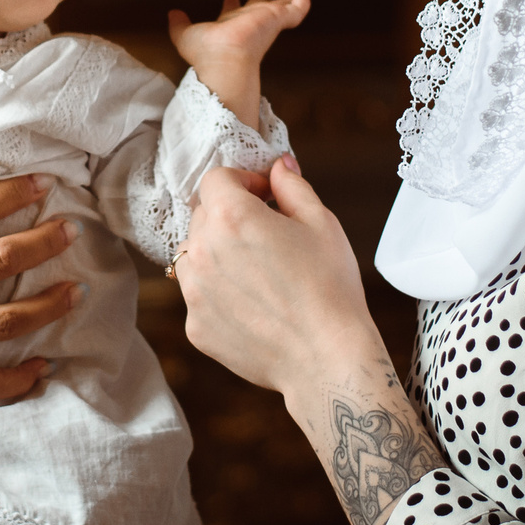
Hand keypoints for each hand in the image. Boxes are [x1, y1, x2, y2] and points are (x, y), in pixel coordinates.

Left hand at [168, 0, 310, 74]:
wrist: (226, 58)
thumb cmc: (206, 52)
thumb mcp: (185, 35)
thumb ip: (179, 25)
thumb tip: (173, 14)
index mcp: (230, 28)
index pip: (232, 15)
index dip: (231, 5)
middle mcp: (250, 24)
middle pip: (258, 5)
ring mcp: (266, 22)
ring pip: (284, 6)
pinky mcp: (279, 18)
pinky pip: (298, 8)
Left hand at [176, 157, 373, 398]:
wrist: (327, 358)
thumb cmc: (330, 287)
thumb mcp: (321, 223)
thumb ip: (292, 186)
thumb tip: (278, 166)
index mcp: (230, 217)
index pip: (216, 180)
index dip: (243, 181)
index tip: (265, 197)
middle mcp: (200, 251)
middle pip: (203, 216)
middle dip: (231, 217)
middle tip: (268, 237)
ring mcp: (193, 292)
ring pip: (194, 257)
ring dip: (218, 255)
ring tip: (259, 273)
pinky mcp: (195, 327)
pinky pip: (200, 297)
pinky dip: (220, 295)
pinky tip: (256, 307)